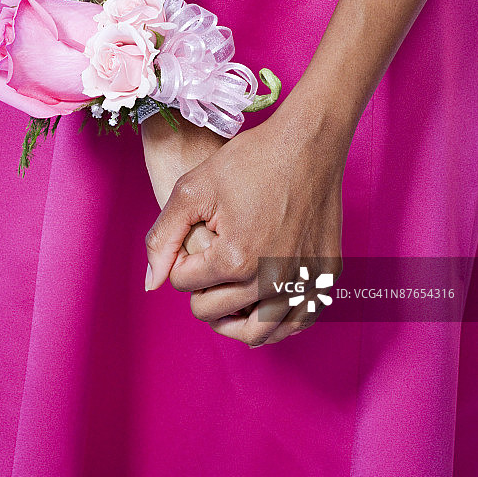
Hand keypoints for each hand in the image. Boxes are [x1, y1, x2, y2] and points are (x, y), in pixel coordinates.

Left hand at [144, 104, 351, 344]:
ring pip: (257, 333)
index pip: (184, 285)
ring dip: (233, 319)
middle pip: (214, 311)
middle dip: (202, 288)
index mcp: (235, 260)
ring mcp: (303, 282)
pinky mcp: (326, 277)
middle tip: (210, 259)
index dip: (182, 261)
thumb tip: (151, 283)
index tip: (196, 238)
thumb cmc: (251, 160)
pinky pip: (298, 322)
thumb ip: (163, 238)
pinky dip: (277, 323)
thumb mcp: (192, 189)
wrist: (308, 143)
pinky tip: (263, 306)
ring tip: (227, 294)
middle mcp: (272, 280)